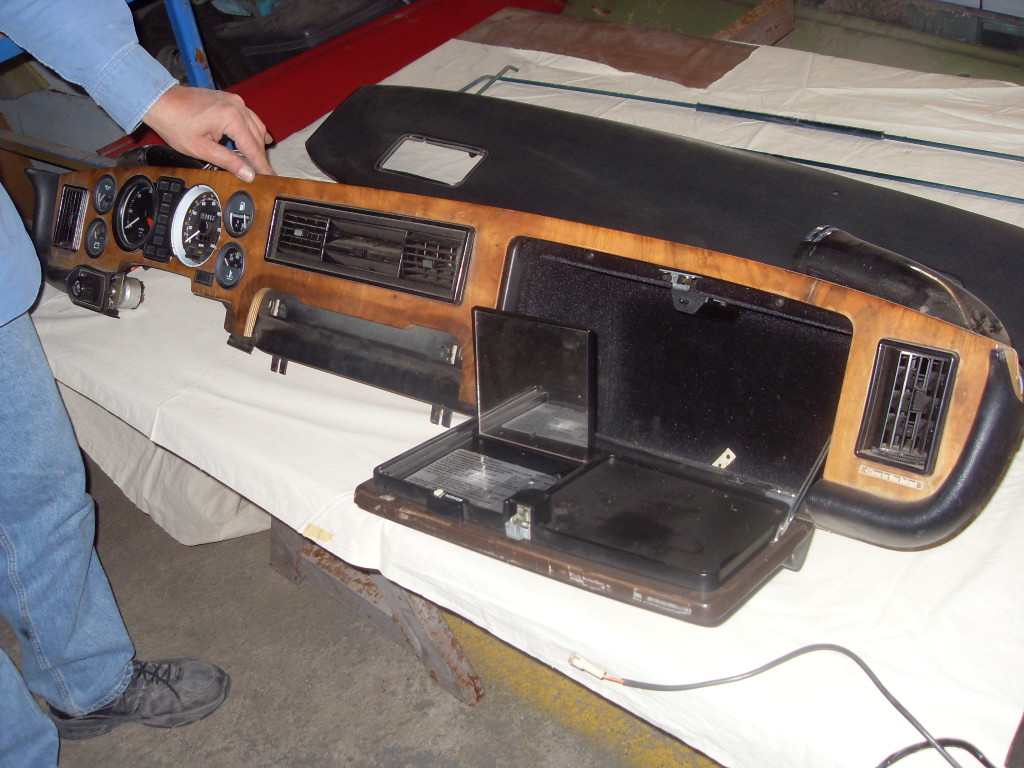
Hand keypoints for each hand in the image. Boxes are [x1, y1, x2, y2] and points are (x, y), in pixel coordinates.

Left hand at [142, 85, 273, 181]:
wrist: (160, 101)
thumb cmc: (175, 123)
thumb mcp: (201, 149)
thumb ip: (228, 161)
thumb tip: (248, 173)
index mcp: (231, 118)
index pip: (253, 148)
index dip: (261, 165)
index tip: (270, 177)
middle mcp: (237, 106)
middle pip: (257, 137)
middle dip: (260, 155)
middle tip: (263, 173)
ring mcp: (235, 100)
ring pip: (256, 126)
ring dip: (258, 143)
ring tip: (259, 160)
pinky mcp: (230, 99)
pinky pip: (250, 117)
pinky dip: (254, 130)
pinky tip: (259, 139)